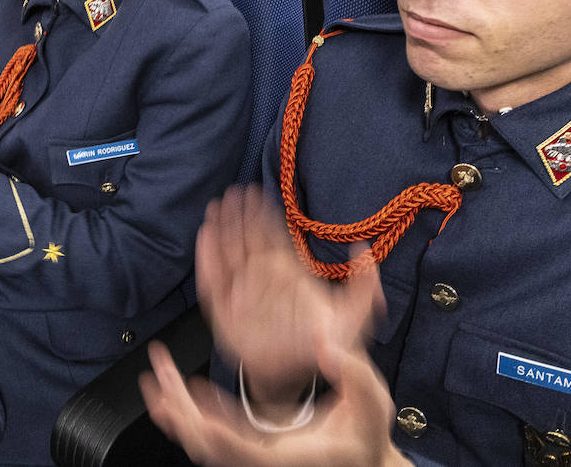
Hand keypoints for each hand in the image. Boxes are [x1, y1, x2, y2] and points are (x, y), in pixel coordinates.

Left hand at [141, 336, 406, 466]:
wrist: (364, 460)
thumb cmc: (368, 435)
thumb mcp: (373, 402)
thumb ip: (353, 373)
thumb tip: (327, 347)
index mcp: (288, 457)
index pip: (240, 449)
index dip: (212, 427)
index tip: (190, 397)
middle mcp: (264, 462)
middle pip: (208, 447)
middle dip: (177, 413)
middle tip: (156, 376)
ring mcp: (255, 456)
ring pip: (204, 441)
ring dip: (176, 408)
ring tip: (156, 376)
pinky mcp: (252, 447)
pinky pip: (213, 434)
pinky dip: (193, 411)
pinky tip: (183, 385)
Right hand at [190, 187, 383, 422]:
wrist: (297, 377)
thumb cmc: (325, 344)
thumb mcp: (354, 316)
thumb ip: (365, 286)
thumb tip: (365, 250)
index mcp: (290, 273)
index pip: (275, 236)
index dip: (265, 213)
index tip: (257, 191)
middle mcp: (264, 278)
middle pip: (248, 238)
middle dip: (240, 214)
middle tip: (233, 191)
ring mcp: (244, 292)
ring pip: (229, 253)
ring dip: (222, 229)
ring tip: (216, 206)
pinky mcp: (226, 312)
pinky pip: (214, 282)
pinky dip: (208, 260)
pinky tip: (205, 237)